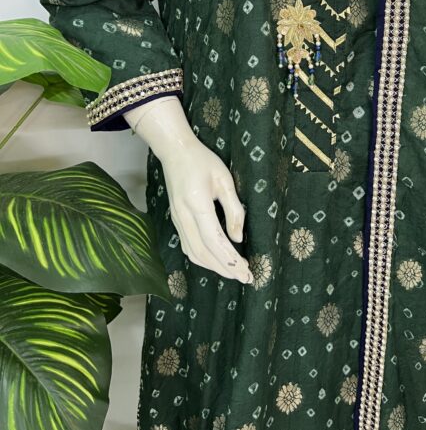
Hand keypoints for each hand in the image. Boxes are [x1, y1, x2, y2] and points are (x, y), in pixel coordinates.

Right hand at [161, 142, 252, 284]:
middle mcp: (183, 217)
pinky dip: (203, 259)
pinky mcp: (176, 221)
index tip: (246, 272)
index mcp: (197, 205)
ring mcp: (177, 220)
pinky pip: (188, 246)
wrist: (175, 152)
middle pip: (203, 253)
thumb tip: (238, 238)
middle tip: (245, 278)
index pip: (215, 241)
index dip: (230, 260)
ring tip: (234, 272)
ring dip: (214, 267)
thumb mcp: (225, 180)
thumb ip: (234, 209)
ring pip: (193, 253)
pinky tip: (216, 261)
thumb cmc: (203, 161)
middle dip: (225, 269)